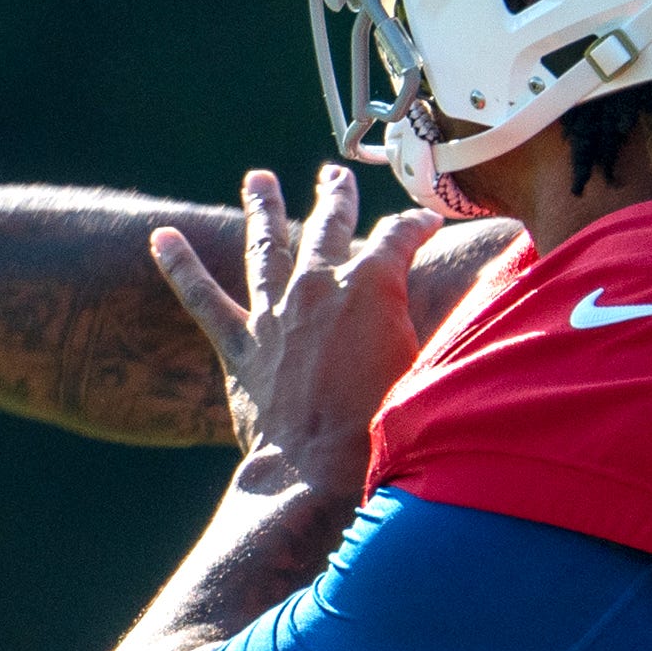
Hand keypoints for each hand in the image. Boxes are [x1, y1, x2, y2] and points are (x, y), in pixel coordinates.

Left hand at [148, 165, 436, 501]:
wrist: (316, 475)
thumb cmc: (386, 430)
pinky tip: (160, 237)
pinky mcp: (241, 346)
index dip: (416, 225)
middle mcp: (317, 287)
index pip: (398, 236)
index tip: (427, 221)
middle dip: (335, 197)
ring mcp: (274, 314)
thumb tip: (491, 301)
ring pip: (266, 247)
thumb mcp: (433, 368)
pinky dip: (181, 266)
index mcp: (370, 286)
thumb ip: (453, 328)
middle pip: (328, 226)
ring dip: (262, 208)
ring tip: (257, 179)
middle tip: (333, 175)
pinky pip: (203, 298)